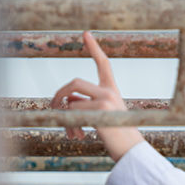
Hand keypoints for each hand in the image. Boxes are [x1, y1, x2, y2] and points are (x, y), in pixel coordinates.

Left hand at [48, 32, 143, 160]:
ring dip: (67, 119)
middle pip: (75, 82)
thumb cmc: (116, 135)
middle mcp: (109, 91)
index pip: (103, 64)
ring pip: (72, 102)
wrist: (131, 150)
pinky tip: (79, 135)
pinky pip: (74, 113)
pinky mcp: (101, 110)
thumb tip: (66, 102)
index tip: (85, 33)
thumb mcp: (102, 115)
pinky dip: (71, 125)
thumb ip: (86, 103)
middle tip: (53, 106)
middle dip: (60, 94)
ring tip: (74, 133)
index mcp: (112, 90)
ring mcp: (106, 100)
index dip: (94, 48)